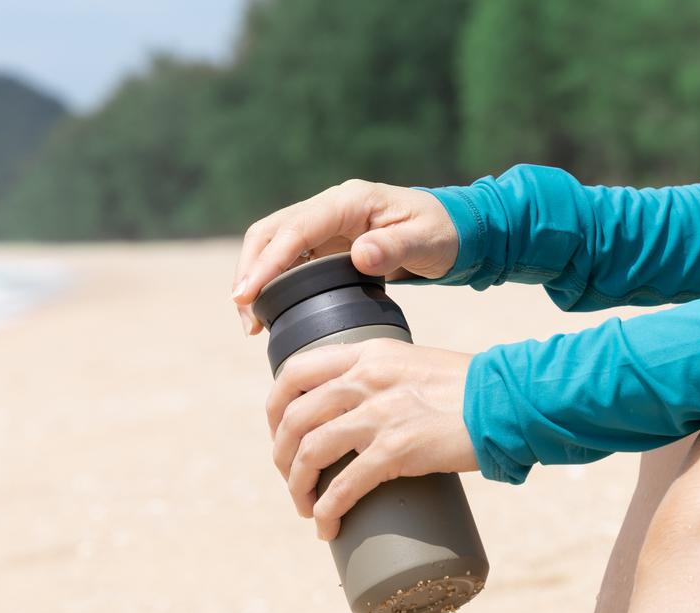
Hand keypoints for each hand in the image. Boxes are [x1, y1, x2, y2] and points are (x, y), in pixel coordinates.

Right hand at [231, 179, 457, 334]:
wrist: (453, 231)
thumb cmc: (442, 234)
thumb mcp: (426, 242)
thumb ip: (394, 247)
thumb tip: (359, 254)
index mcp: (349, 201)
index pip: (294, 229)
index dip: (267, 263)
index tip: (246, 295)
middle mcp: (329, 207)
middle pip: (270, 233)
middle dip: (250, 272)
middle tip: (246, 318)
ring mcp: (323, 224)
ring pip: (272, 245)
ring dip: (255, 280)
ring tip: (252, 324)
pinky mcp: (324, 243)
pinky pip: (287, 259)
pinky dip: (272, 284)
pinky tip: (270, 313)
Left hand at [266, 338, 477, 539]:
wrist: (506, 401)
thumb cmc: (465, 388)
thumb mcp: (410, 364)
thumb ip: (378, 378)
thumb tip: (353, 412)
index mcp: (365, 354)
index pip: (295, 371)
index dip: (275, 406)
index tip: (279, 433)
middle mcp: (365, 378)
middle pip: (295, 417)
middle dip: (281, 455)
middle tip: (290, 479)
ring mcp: (379, 413)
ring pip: (310, 452)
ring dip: (297, 487)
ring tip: (305, 508)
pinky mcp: (397, 449)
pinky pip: (344, 485)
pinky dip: (327, 510)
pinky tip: (326, 526)